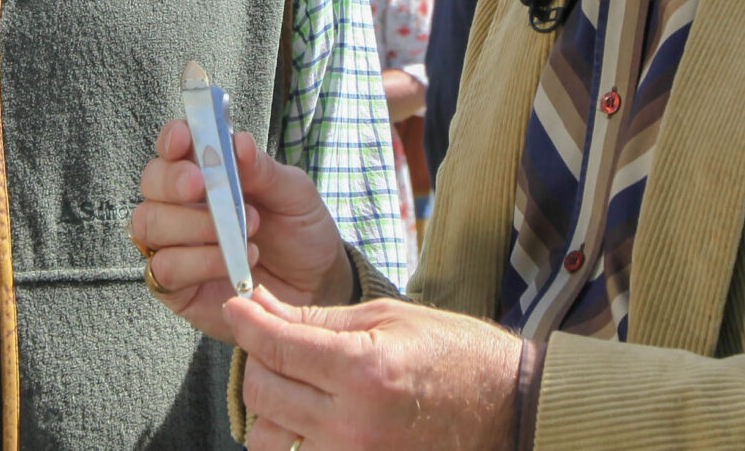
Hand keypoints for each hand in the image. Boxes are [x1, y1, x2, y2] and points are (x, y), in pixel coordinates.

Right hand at [129, 117, 350, 341]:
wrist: (315, 287)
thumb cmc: (300, 232)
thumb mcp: (295, 195)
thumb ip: (264, 170)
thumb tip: (239, 143)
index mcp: (206, 171)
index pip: (173, 146)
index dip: (172, 138)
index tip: (184, 138)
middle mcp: (181, 205)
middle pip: (151, 182)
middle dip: (172, 180)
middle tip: (202, 185)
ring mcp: (175, 246)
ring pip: (149, 224)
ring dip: (193, 223)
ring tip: (245, 230)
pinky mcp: (176, 286)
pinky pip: (164, 269)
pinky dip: (199, 262)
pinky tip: (235, 262)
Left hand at [228, 291, 522, 450]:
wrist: (507, 408)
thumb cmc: (454, 354)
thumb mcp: (388, 318)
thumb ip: (318, 318)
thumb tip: (260, 306)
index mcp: (362, 370)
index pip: (276, 345)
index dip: (246, 321)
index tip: (237, 306)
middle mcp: (352, 424)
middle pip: (262, 391)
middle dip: (259, 359)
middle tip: (276, 341)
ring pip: (268, 439)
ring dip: (271, 407)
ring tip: (297, 385)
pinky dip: (292, 440)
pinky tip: (310, 417)